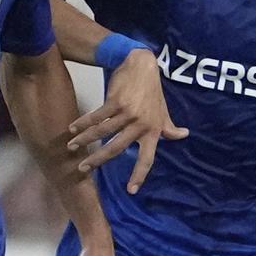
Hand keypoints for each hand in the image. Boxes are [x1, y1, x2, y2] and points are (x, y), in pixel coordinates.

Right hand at [67, 49, 187, 193]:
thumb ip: (169, 126)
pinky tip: (73, 128)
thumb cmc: (152, 90)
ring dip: (84, 140)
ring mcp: (127, 113)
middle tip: (83, 168)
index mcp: (153, 131)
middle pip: (117, 148)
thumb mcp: (163, 110)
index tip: (131, 190)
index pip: (147, 158)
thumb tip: (183, 135)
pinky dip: (83, 123)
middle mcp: (140, 125)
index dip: (139, 175)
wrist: (141, 65)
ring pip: (102, 133)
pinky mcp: (115, 102)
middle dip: (98, 160)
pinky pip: (96, 117)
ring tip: (72, 147)